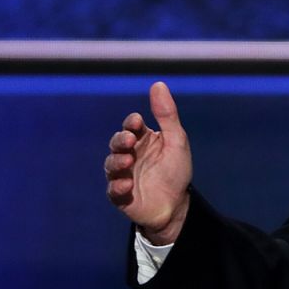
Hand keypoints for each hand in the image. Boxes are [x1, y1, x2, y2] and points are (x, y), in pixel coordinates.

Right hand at [104, 81, 192, 244]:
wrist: (176, 205)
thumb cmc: (176, 170)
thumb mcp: (176, 141)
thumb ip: (167, 115)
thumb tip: (158, 84)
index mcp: (142, 140)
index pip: (131, 126)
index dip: (132, 123)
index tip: (137, 122)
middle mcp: (129, 154)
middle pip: (117, 143)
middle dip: (121, 140)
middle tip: (130, 141)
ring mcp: (122, 175)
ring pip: (111, 165)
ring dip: (117, 162)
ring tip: (128, 161)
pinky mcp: (120, 195)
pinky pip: (113, 190)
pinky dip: (118, 186)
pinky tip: (127, 184)